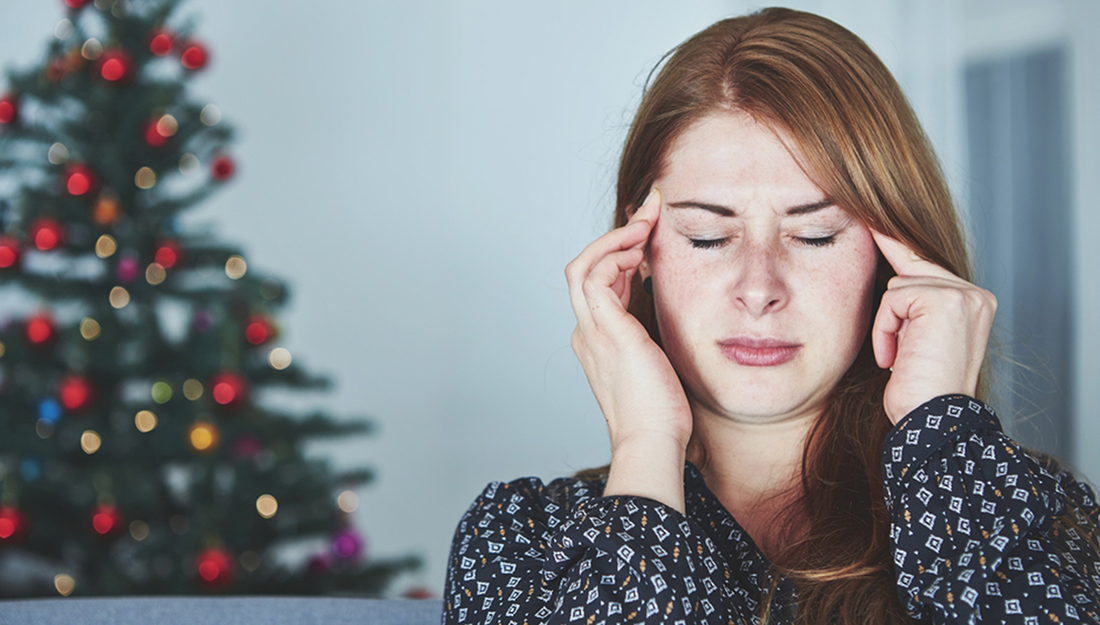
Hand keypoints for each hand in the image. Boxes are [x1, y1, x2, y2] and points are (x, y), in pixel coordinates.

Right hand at [566, 188, 692, 452]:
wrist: (652, 442)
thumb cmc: (661, 416)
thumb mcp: (659, 366)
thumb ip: (657, 339)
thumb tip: (676, 316)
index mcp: (598, 341)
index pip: (600, 284)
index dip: (622, 256)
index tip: (652, 236)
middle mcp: (587, 332)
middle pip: (584, 268)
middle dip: (617, 235)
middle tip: (651, 211)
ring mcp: (592, 330)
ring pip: (583, 266)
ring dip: (615, 239)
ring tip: (647, 225)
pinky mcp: (606, 329)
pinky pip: (597, 275)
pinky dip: (616, 253)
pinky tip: (644, 248)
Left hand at [871, 231, 996, 423]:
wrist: (931, 422)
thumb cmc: (917, 390)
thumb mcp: (915, 340)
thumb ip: (913, 307)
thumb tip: (889, 278)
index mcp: (973, 302)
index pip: (926, 264)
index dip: (895, 244)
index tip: (871, 218)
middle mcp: (975, 294)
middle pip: (909, 270)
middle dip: (891, 307)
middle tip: (898, 346)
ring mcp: (964, 295)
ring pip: (897, 285)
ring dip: (887, 324)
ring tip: (901, 358)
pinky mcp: (944, 300)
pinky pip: (893, 298)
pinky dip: (885, 329)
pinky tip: (896, 357)